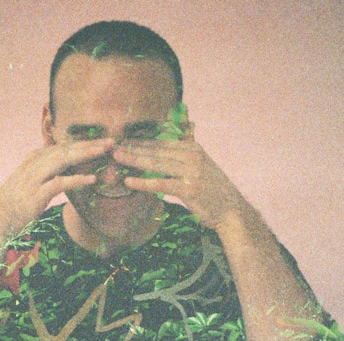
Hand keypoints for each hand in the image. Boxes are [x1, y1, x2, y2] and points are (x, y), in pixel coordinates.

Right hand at [0, 138, 114, 228]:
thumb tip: (66, 162)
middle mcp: (35, 163)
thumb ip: (48, 168)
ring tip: (105, 151)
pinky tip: (92, 179)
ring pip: (64, 160)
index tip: (104, 141)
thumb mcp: (33, 179)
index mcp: (36, 157)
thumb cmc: (19, 200)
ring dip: (86, 154)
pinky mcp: (36, 194)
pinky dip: (76, 179)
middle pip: (67, 149)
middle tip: (112, 142)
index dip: (85, 142)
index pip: (64, 146)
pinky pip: (59, 183)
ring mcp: (35, 177)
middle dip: (90, 144)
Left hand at [114, 138, 243, 231]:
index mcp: (193, 148)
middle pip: (156, 150)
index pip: (161, 142)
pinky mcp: (189, 189)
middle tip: (112, 146)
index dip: (140, 141)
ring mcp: (191, 172)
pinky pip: (161, 184)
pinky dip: (143, 182)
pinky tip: (129, 181)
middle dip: (133, 148)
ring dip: (134, 160)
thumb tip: (186, 127)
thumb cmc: (214, 190)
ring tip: (116, 158)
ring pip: (156, 164)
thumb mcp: (203, 164)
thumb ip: (189, 147)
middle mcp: (192, 156)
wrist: (231, 211)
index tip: (123, 140)